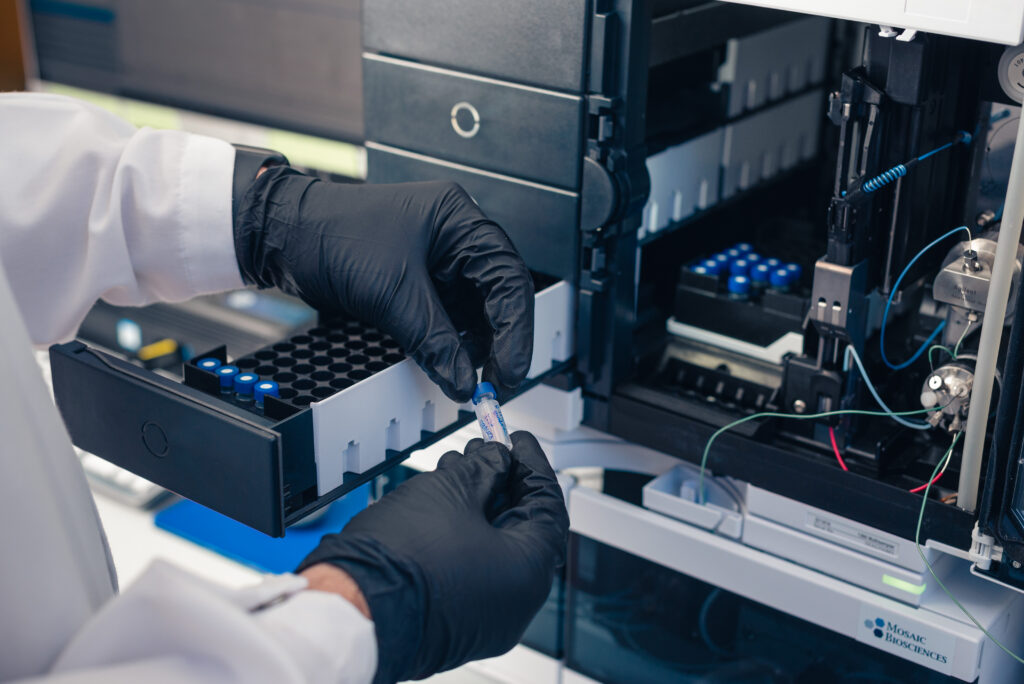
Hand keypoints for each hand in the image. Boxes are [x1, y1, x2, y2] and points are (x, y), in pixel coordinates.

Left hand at [232, 169, 534, 401]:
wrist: (285, 237)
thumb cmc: (332, 234)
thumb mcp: (392, 293)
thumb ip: (435, 341)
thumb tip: (464, 379)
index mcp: (459, 220)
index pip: (508, 276)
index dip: (515, 328)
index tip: (511, 367)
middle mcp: (454, 237)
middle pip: (497, 295)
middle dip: (498, 341)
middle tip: (497, 381)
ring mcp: (437, 259)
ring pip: (474, 310)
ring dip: (473, 346)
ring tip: (469, 378)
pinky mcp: (418, 281)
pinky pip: (448, 316)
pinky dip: (450, 343)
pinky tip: (449, 364)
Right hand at [297, 432, 568, 683]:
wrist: (349, 607)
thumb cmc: (400, 557)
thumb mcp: (452, 491)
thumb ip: (487, 468)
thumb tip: (498, 460)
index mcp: (528, 572)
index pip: (547, 505)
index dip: (532, 465)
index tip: (518, 441)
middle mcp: (515, 603)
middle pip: (521, 527)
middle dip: (502, 481)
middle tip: (487, 450)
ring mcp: (484, 617)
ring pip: (495, 547)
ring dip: (480, 503)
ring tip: (455, 468)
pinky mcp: (455, 621)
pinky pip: (474, 569)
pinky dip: (465, 533)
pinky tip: (443, 501)